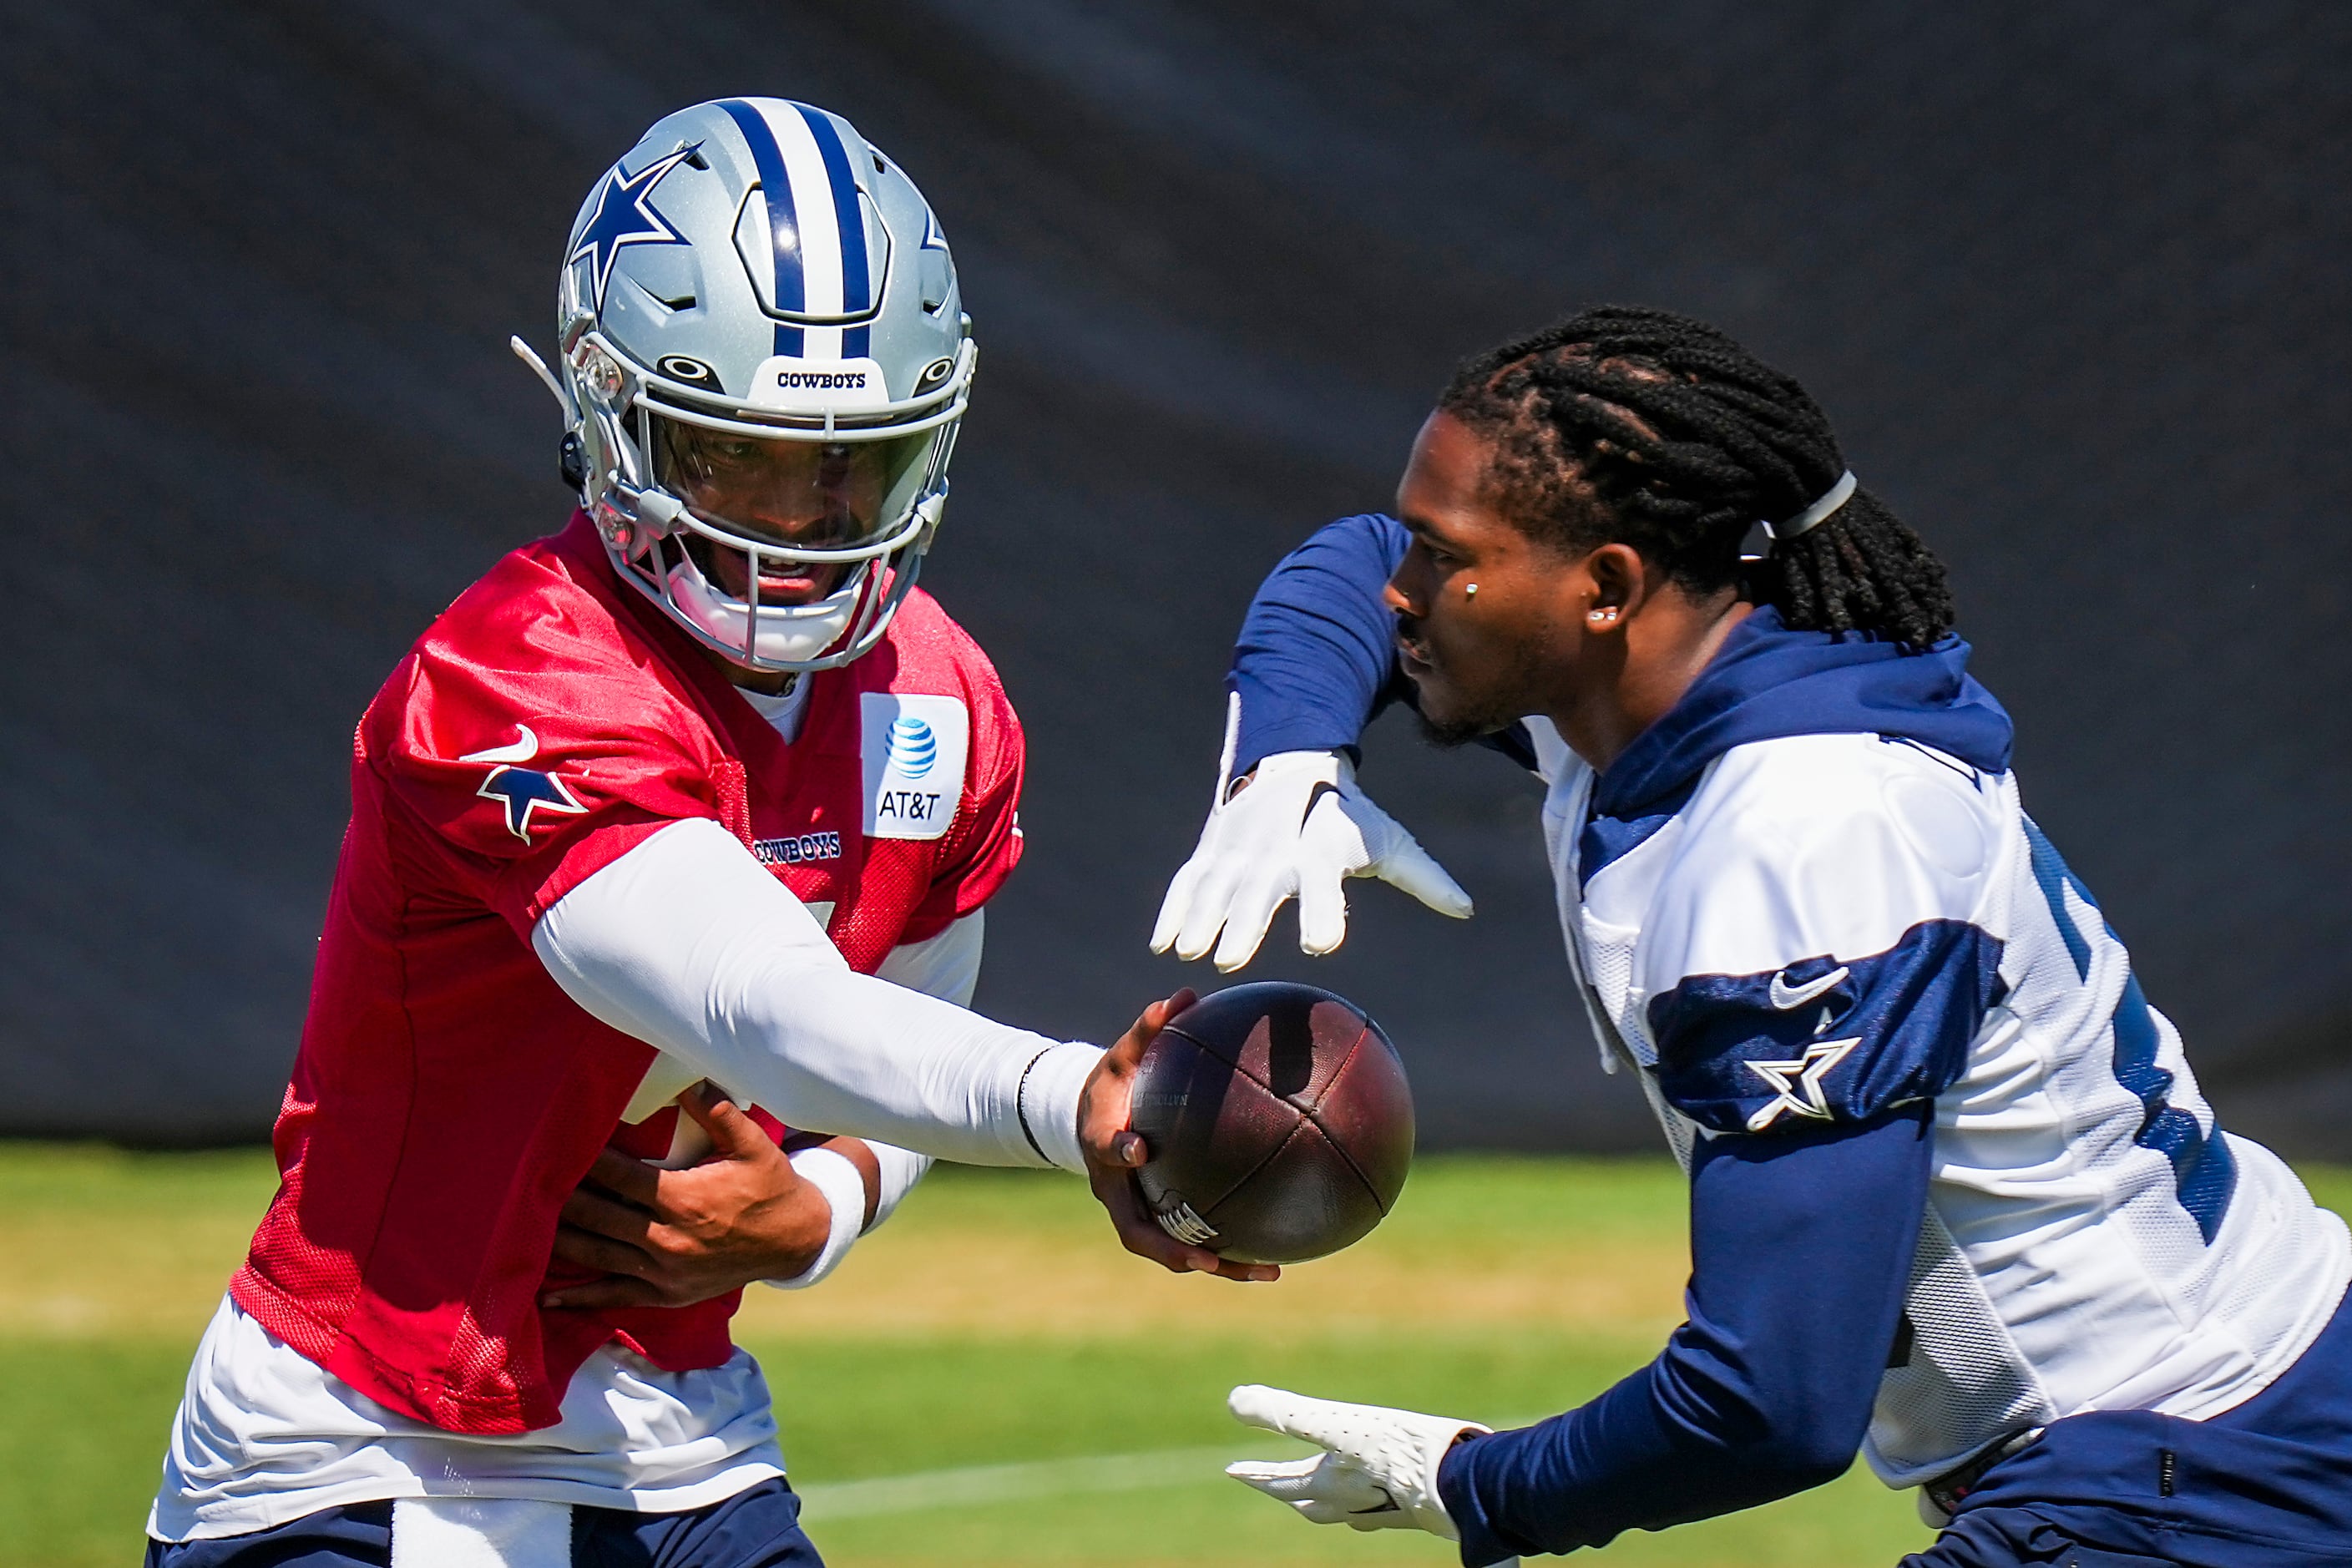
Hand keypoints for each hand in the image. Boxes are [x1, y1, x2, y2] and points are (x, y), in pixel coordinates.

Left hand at [541, 1084, 866, 1310]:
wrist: (794, 1241)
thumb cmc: (771, 1186)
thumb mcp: (754, 1146)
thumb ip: (719, 1113)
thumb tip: (688, 1080)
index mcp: (685, 1200)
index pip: (620, 1176)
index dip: (587, 1160)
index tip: (559, 1143)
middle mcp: (668, 1239)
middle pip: (597, 1214)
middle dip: (562, 1194)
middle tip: (527, 1177)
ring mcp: (663, 1271)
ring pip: (596, 1253)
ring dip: (559, 1237)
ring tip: (523, 1221)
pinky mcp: (663, 1293)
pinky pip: (613, 1295)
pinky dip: (578, 1298)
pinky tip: (547, 1297)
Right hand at [1078, 991, 1278, 1283]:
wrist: (1094, 1119)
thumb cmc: (1115, 1084)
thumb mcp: (1125, 1054)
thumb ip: (1150, 1029)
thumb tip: (1184, 995)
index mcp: (1100, 1144)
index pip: (1104, 1150)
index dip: (1118, 1152)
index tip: (1139, 1149)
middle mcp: (1116, 1190)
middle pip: (1136, 1232)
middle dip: (1170, 1248)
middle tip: (1206, 1257)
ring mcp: (1137, 1211)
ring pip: (1170, 1250)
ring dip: (1217, 1265)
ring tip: (1268, 1271)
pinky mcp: (1161, 1222)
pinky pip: (1197, 1241)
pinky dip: (1233, 1254)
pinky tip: (1280, 1255)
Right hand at [1152, 737, 1471, 972]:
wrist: (1294, 761)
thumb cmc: (1348, 815)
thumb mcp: (1389, 840)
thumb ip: (1425, 878)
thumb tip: (1467, 908)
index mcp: (1321, 850)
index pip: (1323, 883)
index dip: (1323, 911)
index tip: (1321, 944)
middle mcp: (1276, 850)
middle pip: (1258, 890)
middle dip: (1243, 922)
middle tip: (1232, 960)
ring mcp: (1238, 849)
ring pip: (1215, 886)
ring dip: (1200, 918)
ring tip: (1189, 953)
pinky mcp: (1212, 851)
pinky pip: (1188, 881)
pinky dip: (1174, 909)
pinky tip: (1162, 944)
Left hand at [1224, 1384, 1488, 1538]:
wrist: (1463, 1485)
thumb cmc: (1400, 1455)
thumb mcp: (1338, 1423)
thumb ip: (1288, 1413)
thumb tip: (1233, 1401)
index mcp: (1330, 1485)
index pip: (1281, 1483)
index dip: (1254, 1475)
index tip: (1232, 1472)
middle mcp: (1353, 1504)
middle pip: (1311, 1504)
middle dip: (1289, 1493)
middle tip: (1272, 1485)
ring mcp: (1385, 1510)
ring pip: (1346, 1512)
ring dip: (1326, 1502)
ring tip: (1320, 1498)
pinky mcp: (1415, 1508)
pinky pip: (1381, 1510)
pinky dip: (1369, 1502)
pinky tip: (1382, 1497)